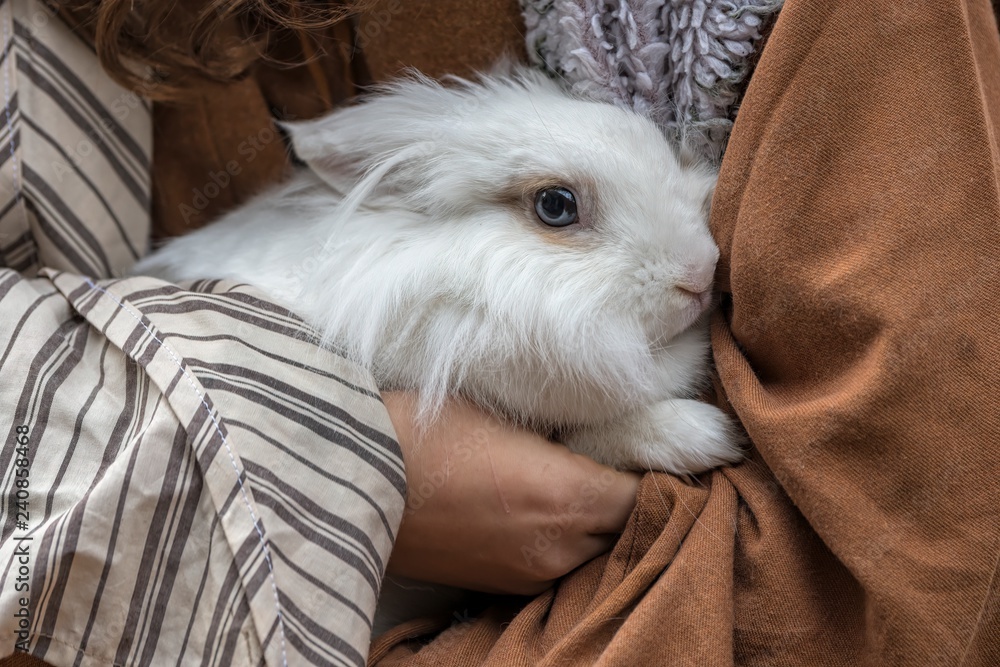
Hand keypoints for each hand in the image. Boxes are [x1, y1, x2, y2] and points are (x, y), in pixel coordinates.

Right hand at [381, 392, 639, 595]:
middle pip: (626, 531)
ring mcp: (530, 573)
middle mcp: (559, 545)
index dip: (656, 475)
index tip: (653, 455)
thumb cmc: (424, 431)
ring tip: (578, 492)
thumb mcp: (501, 415)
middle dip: (629, 505)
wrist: (351, 479)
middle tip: (622, 471)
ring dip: (596, 528)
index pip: (647, 496)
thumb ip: (557, 434)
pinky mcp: (499, 586)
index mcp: (568, 495)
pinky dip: (561, 545)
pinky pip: (555, 567)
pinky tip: (543, 517)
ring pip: (592, 554)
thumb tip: (588, 435)